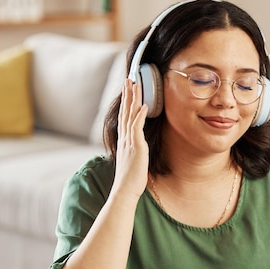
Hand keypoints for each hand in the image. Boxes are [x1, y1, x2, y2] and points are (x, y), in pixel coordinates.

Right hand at [112, 79, 149, 199]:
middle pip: (126, 111)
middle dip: (128, 94)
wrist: (125, 189)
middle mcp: (125, 138)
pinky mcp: (136, 146)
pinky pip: (137, 127)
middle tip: (129, 79)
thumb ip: (134, 150)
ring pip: (130, 115)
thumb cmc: (131, 178)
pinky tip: (144, 105)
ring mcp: (130, 141)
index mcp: (125, 140)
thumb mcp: (133, 160)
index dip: (127, 102)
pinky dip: (140, 115)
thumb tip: (138, 147)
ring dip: (133, 99)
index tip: (128, 90)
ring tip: (135, 85)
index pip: (125, 116)